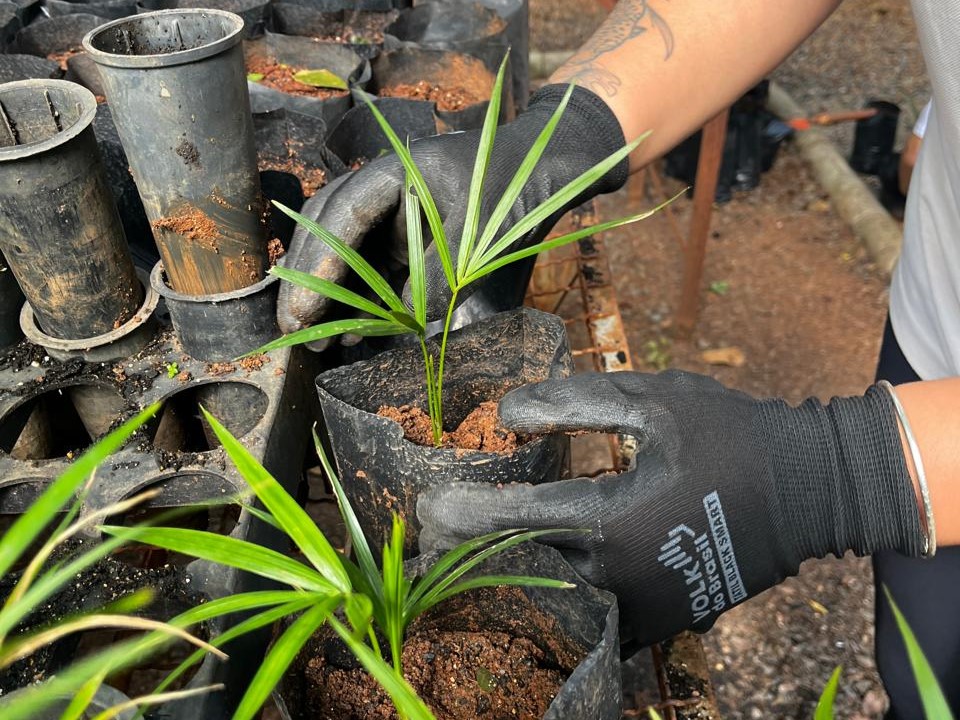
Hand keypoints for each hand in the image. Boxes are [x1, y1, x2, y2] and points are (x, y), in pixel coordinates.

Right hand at [276, 85, 627, 335]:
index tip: (304, 306)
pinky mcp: (405, 236)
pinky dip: (359, 295)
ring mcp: (392, 213)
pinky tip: (353, 328)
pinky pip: (371, 265)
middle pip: (327, 230)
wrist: (544, 171)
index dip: (318, 262)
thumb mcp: (477, 237)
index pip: (341, 214)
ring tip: (318, 337)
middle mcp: (383, 190)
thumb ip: (437, 277)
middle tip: (294, 328)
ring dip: (328, 291)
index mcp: (394, 172)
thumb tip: (401, 324)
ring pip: (344, 250)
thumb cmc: (512, 191)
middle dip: (308, 280)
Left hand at [417, 370, 923, 645]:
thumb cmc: (730, 435)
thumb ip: (574, 405)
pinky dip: (560, 602)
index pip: (517, 520)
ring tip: (468, 558)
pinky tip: (536, 581)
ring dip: (509, 580)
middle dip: (471, 552)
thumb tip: (506, 413)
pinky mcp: (666, 620)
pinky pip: (597, 622)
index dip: (465, 512)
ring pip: (556, 603)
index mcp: (613, 519)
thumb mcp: (652, 402)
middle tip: (432, 535)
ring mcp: (645, 608)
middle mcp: (620, 576)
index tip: (426, 505)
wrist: (812, 488)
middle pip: (524, 570)